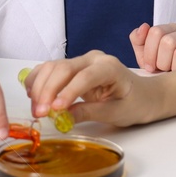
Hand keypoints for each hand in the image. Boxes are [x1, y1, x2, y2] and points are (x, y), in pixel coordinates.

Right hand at [25, 51, 167, 126]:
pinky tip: (32, 94)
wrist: (144, 95)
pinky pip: (50, 69)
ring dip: (40, 87)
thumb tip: (64, 117)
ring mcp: (81, 61)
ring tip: (36, 109)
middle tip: (39, 113)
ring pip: (53, 67)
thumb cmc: (135, 103)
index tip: (55, 109)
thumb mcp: (116, 113)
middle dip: (49, 90)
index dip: (69, 92)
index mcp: (110, 67)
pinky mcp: (72, 67)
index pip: (85, 76)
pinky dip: (39, 80)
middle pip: (64, 68)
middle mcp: (94, 59)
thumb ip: (90, 113)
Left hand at [130, 22, 175, 71]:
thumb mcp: (147, 55)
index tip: (150, 67)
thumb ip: (139, 40)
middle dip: (160, 61)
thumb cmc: (164, 68)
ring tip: (172, 71)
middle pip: (167, 41)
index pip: (155, 31)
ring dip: (170, 65)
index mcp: (169, 30)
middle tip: (162, 70)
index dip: (149, 52)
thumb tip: (143, 27)